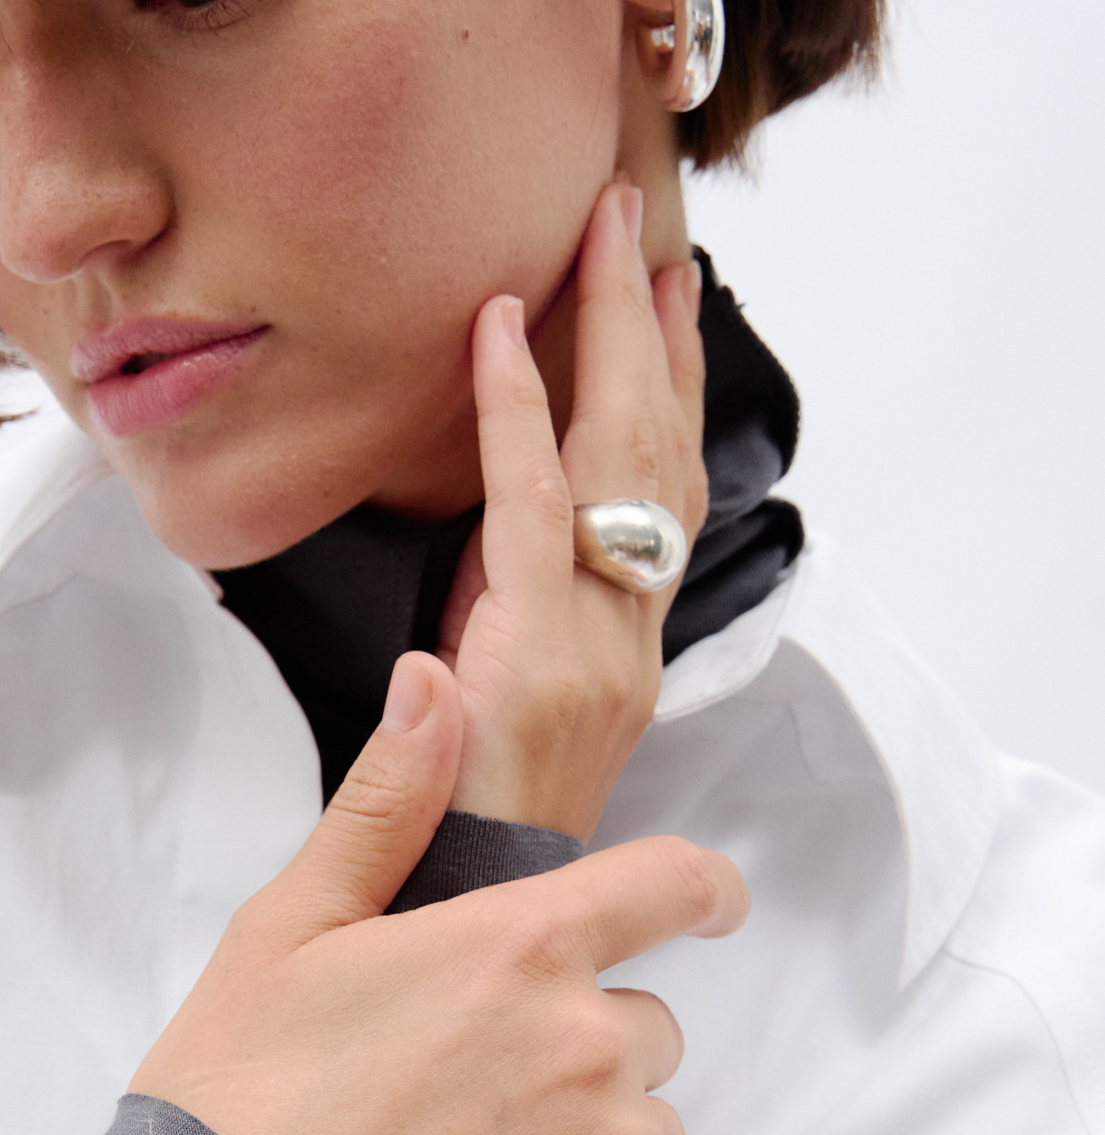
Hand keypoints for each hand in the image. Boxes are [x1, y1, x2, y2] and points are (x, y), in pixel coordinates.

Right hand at [131, 662, 746, 1134]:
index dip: (700, 892)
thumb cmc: (236, 1098)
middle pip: (647, 1029)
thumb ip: (384, 805)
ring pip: (650, 1132)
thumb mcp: (286, 930)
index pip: (673, 885)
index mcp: (520, 944)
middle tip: (469, 1096)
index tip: (706, 908)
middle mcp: (587, 1042)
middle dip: (581, 1049)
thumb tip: (430, 683)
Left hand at [440, 181, 707, 840]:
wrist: (464, 911)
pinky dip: (512, 406)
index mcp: (627, 644)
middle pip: (657, 450)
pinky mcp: (534, 649)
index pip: (662, 490)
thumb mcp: (498, 695)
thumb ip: (506, 610)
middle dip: (647, 327)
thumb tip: (495, 526)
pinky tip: (493, 327)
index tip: (664, 295)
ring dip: (605, 335)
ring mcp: (593, 642)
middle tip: (631, 222)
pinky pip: (527, 502)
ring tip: (599, 239)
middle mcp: (629, 633)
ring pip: (617, 458)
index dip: (668, 385)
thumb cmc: (470, 815)